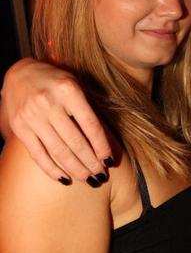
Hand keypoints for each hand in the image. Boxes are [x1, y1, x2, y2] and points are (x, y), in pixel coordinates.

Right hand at [1, 59, 111, 182]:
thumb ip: (89, 110)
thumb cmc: (55, 82)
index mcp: (68, 90)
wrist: (19, 73)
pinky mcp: (19, 127)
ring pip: (59, 151)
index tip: (110, 161)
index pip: (91, 125)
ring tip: (89, 179)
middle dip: (91, 163)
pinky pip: (38, 154)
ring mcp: (32, 116)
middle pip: (76, 142)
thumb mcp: (75, 85)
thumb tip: (107, 143)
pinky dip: (52, 170)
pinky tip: (65, 179)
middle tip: (101, 176)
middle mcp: (49, 103)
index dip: (102, 146)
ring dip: (76, 169)